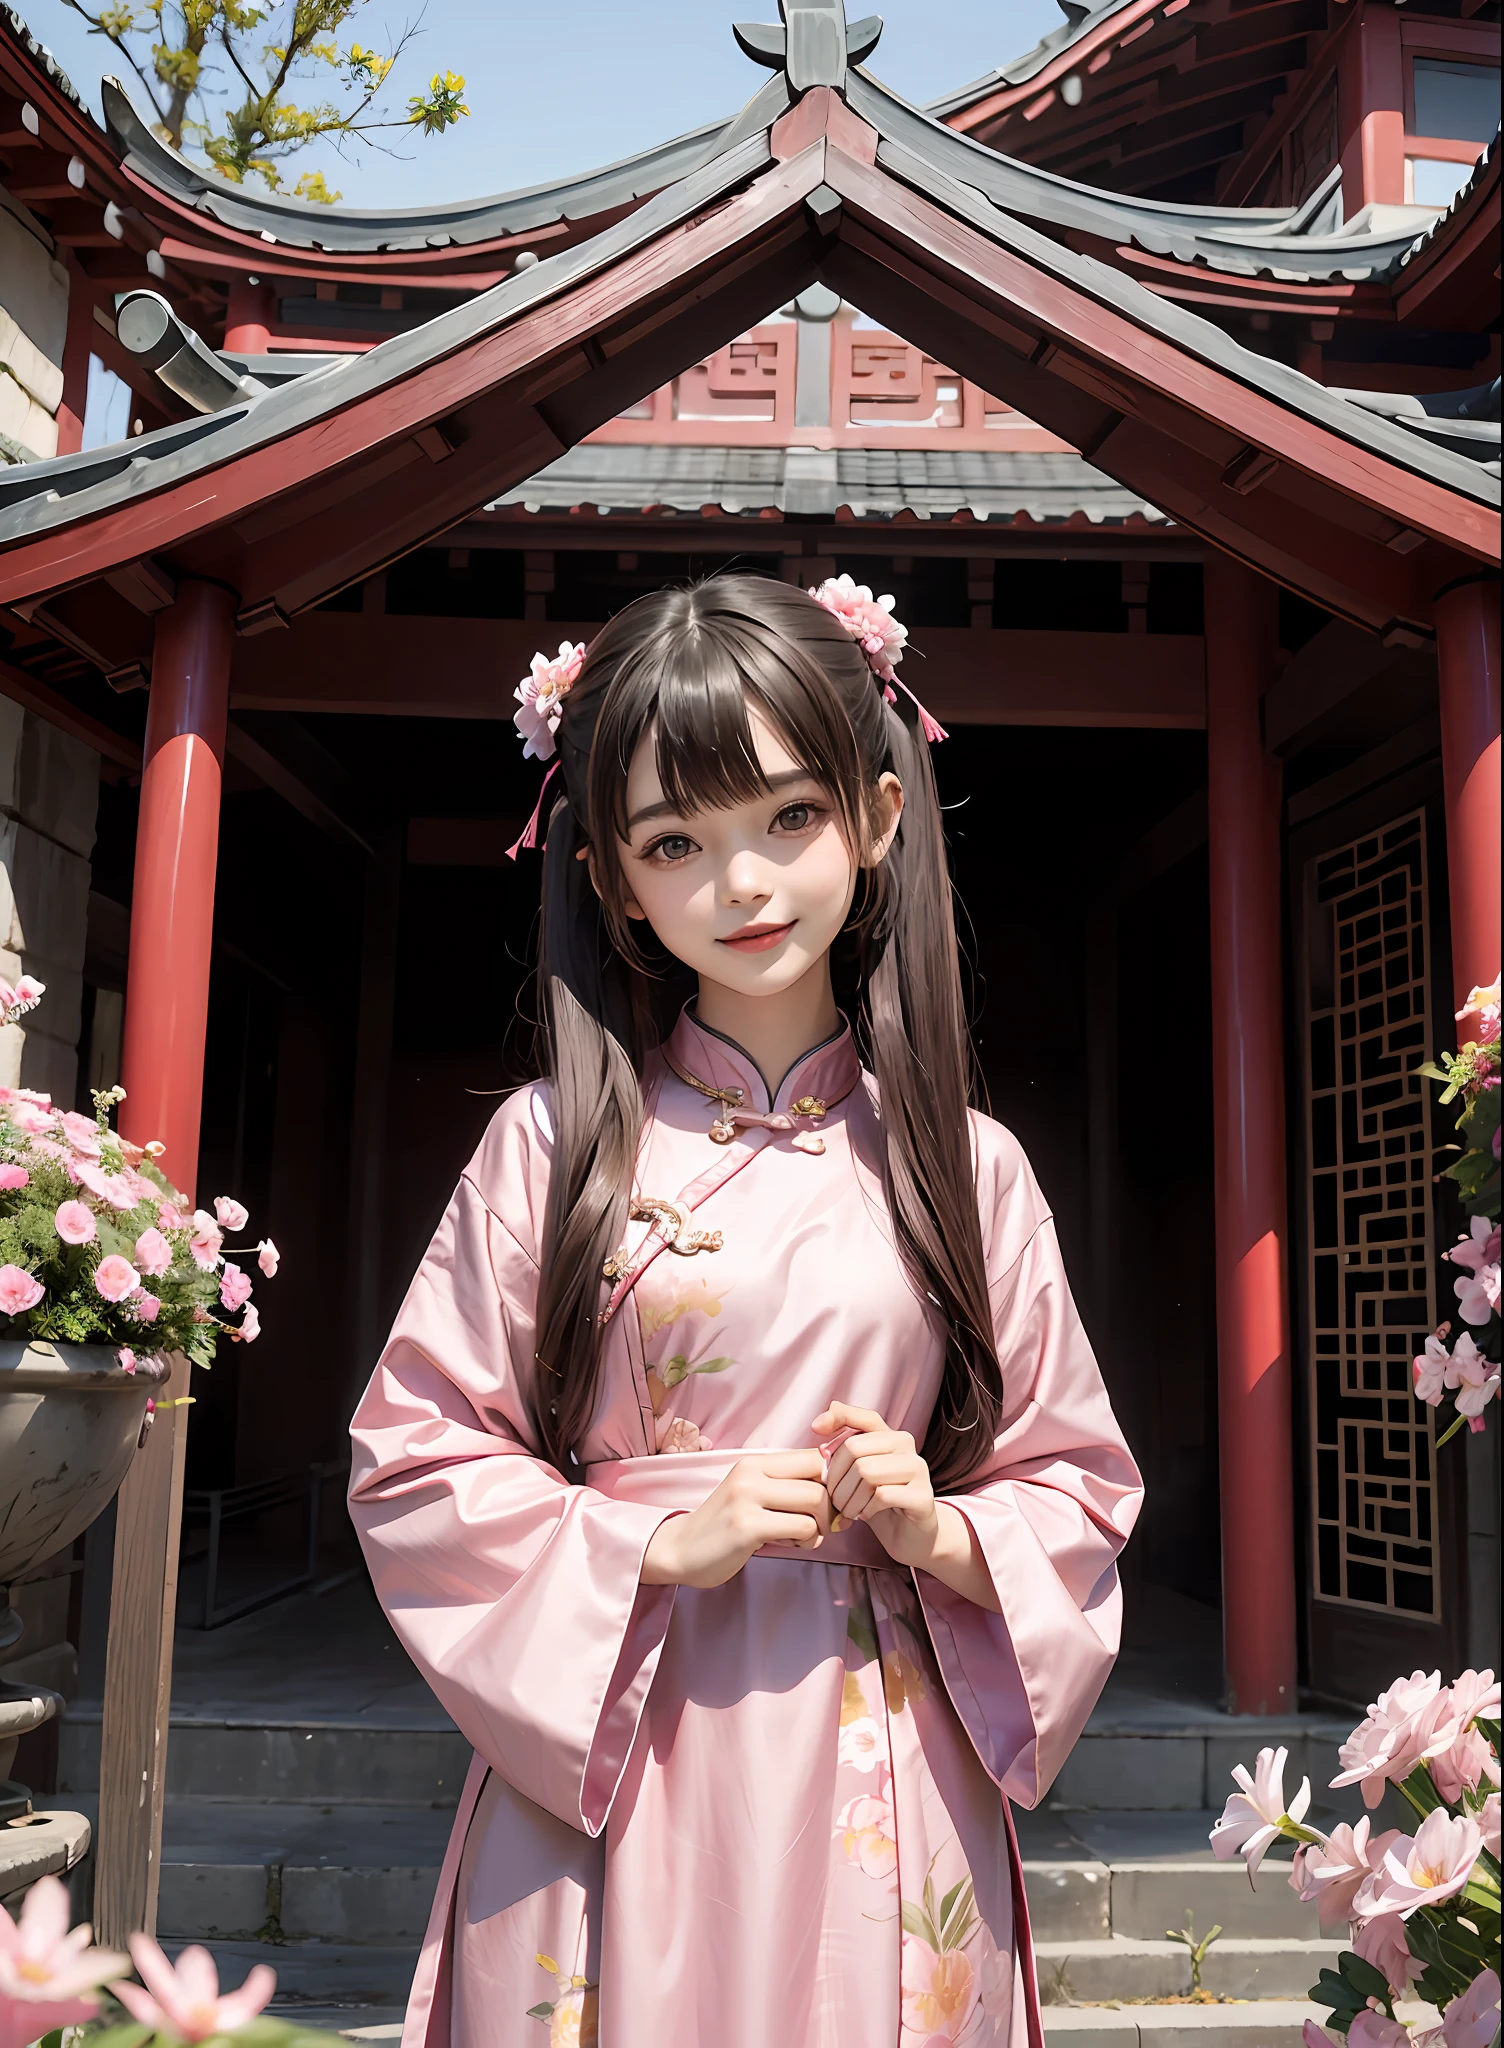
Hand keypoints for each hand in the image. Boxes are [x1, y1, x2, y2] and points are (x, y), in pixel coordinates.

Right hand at [640, 1451, 831, 1589]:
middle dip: (829, 1509)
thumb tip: (835, 1483)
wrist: (679, 1549)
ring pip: (815, 1503)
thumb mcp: (751, 1492)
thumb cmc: (723, 1524)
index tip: (826, 1503)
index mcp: (753, 1462)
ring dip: (818, 1527)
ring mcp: (747, 1499)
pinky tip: (788, 1544)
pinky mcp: (747, 1527)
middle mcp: (750, 1474)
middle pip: (820, 1480)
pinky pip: (802, 1528)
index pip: (813, 1457)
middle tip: (819, 1526)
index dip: (830, 1481)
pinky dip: (806, 1541)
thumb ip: (784, 1484)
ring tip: (800, 1536)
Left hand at [813, 1402, 938, 1568]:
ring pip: (866, 1473)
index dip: (837, 1417)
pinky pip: (882, 1495)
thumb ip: (843, 1450)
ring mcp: (918, 1469)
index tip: (815, 1428)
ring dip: (849, 1498)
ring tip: (848, 1511)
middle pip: (855, 1449)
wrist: (909, 1535)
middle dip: (836, 1478)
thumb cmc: (878, 1502)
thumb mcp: (858, 1475)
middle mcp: (907, 1446)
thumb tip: (818, 1424)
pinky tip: (866, 1515)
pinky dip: (866, 1509)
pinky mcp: (922, 1496)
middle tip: (834, 1499)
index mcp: (891, 1435)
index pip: (862, 1417)